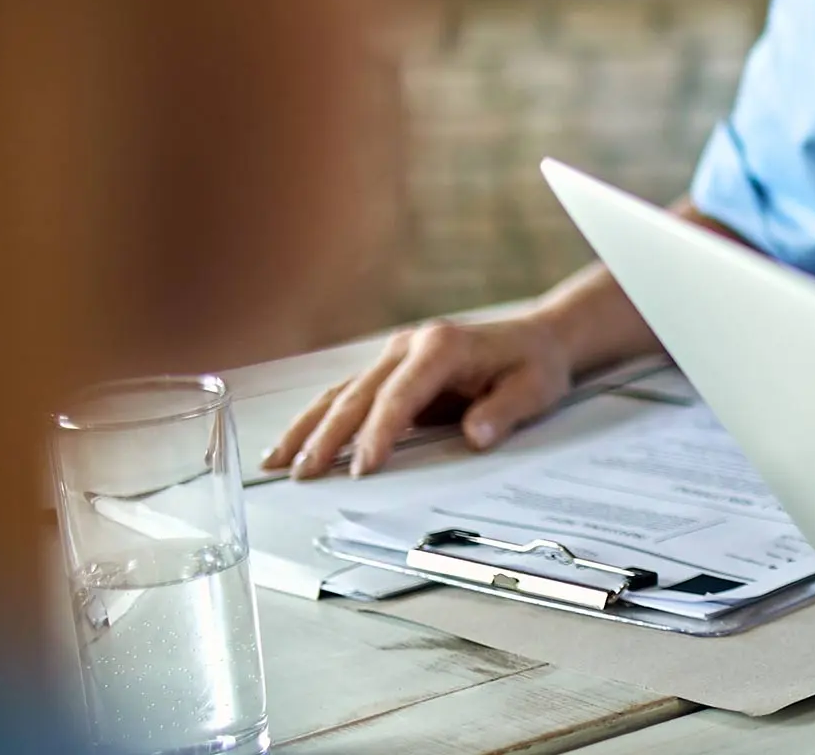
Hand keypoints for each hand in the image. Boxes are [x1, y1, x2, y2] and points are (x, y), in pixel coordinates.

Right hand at [260, 314, 573, 477]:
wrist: (537, 339)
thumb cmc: (535, 364)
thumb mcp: (535, 389)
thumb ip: (505, 412)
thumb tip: (476, 436)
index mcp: (442, 347)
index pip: (399, 396)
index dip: (378, 434)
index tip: (363, 468)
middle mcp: (409, 346)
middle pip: (358, 396)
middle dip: (328, 438)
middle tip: (305, 475)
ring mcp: (394, 355)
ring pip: (341, 395)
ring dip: (308, 429)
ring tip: (277, 463)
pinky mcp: (388, 369)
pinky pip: (346, 396)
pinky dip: (318, 420)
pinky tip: (294, 443)